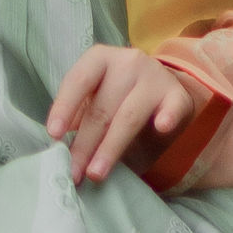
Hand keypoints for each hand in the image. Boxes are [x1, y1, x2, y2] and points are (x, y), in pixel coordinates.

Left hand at [48, 43, 195, 184]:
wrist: (163, 93)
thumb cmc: (119, 99)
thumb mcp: (95, 100)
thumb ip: (78, 116)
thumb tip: (58, 146)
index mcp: (100, 59)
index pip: (78, 81)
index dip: (64, 108)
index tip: (54, 135)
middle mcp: (128, 61)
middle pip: (101, 108)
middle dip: (85, 144)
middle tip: (74, 172)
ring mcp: (155, 77)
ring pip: (128, 116)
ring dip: (110, 148)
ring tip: (96, 173)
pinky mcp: (178, 96)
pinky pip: (172, 107)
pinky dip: (167, 117)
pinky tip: (162, 128)